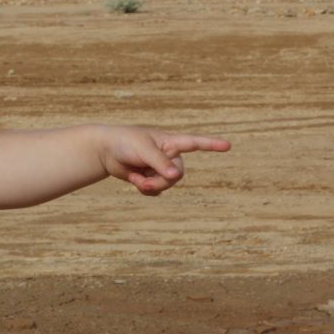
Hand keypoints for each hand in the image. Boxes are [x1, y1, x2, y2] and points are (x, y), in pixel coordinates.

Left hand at [99, 126, 229, 195]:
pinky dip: (147, 190)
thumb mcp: (143, 149)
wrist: (106, 151)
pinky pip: (157, 191)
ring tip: (137, 179)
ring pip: (167, 184)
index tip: (228, 146)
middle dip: (162, 181)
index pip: (195, 143)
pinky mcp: (151, 177)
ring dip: (152, 186)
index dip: (212, 144)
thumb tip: (176, 175)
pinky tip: (135, 182)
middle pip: (178, 174)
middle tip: (145, 181)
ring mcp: (160, 167)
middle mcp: (169, 154)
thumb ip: (160, 162)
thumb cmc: (125, 143)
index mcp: (171, 142)